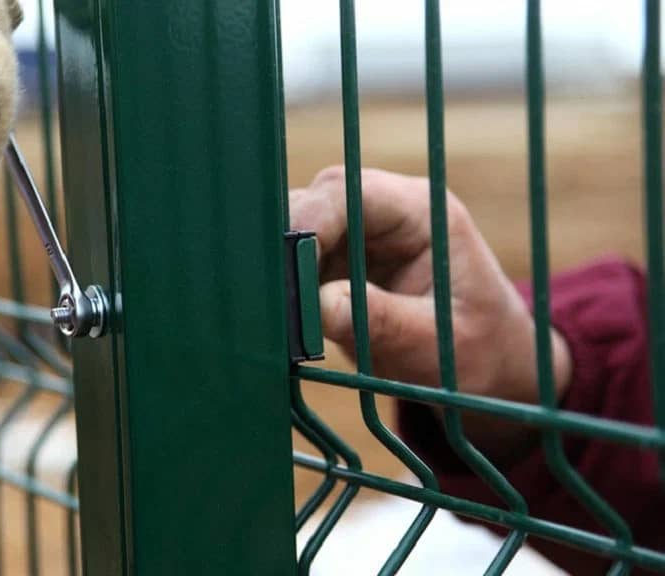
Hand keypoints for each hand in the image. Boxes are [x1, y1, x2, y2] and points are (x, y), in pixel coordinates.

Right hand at [290, 167, 571, 457]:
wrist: (489, 371)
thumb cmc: (476, 353)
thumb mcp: (436, 343)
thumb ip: (381, 321)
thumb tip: (321, 305)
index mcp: (420, 212)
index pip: (348, 192)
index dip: (308, 221)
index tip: (286, 271)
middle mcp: (383, 215)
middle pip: (313, 203)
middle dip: (287, 247)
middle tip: (276, 300)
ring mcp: (357, 240)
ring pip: (295, 233)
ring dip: (282, 272)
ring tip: (281, 317)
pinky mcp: (338, 268)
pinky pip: (295, 267)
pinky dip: (284, 292)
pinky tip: (284, 323)